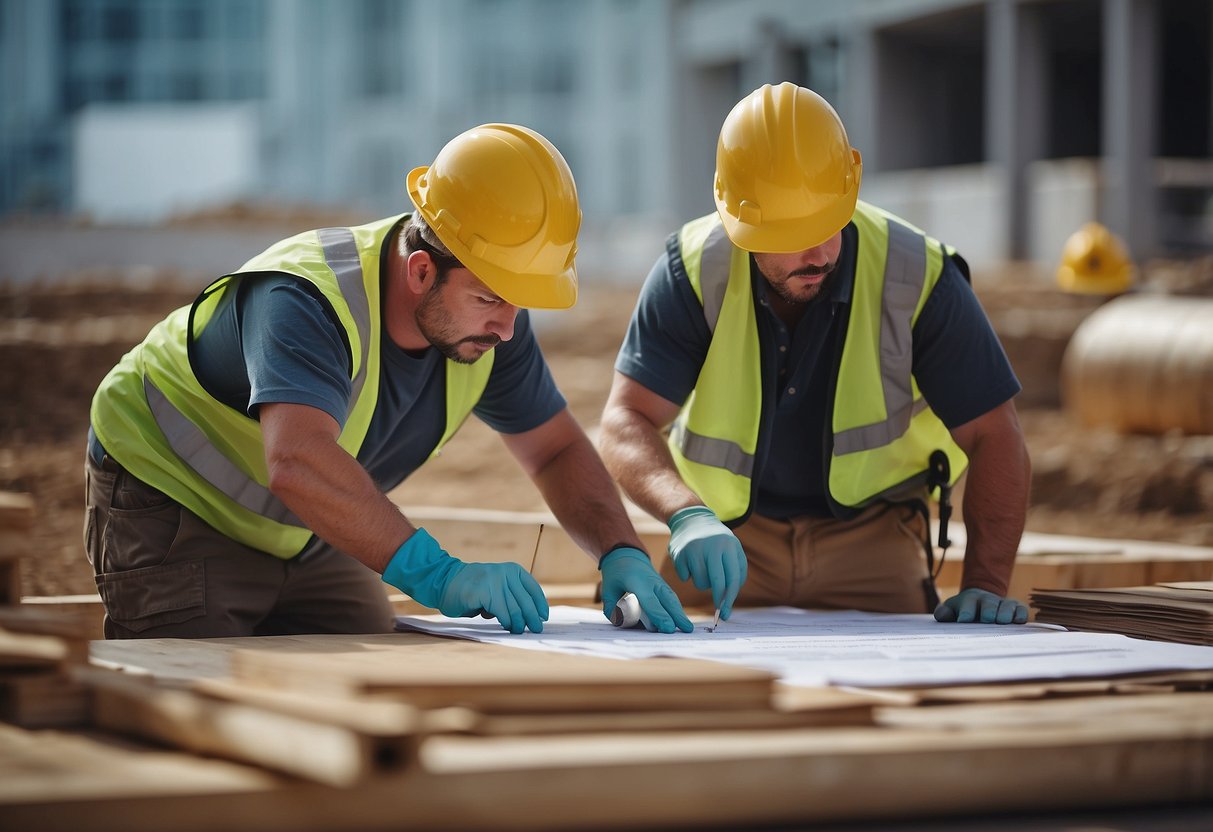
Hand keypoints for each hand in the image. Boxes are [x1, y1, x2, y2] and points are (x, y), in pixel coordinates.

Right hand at [382, 529, 548, 633]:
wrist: (445, 582)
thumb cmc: (474, 589)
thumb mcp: (499, 586)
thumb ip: (513, 596)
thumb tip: (533, 617)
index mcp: (513, 570)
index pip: (533, 590)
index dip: (540, 606)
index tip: (543, 618)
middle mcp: (506, 573)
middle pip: (525, 602)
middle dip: (531, 619)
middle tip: (535, 630)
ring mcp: (494, 581)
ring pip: (514, 610)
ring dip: (518, 624)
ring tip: (517, 630)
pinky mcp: (483, 592)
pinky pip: (500, 613)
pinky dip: (504, 622)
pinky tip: (504, 626)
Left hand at [599, 547, 692, 633]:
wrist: (627, 556)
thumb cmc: (616, 574)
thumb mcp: (607, 588)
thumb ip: (612, 607)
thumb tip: (620, 622)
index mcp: (637, 582)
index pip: (651, 602)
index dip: (660, 616)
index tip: (668, 628)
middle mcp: (652, 582)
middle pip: (667, 600)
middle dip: (676, 616)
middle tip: (686, 630)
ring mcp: (660, 583)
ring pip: (672, 599)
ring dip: (680, 614)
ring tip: (688, 628)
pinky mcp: (664, 587)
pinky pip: (672, 599)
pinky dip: (678, 609)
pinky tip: (683, 621)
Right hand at [667, 506, 746, 619]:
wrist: (692, 520)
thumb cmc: (716, 541)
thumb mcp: (731, 548)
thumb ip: (735, 571)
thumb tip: (729, 599)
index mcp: (729, 545)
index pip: (733, 578)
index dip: (730, 598)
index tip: (727, 613)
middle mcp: (711, 546)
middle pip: (717, 582)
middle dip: (718, 600)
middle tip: (719, 612)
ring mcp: (693, 549)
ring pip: (701, 583)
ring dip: (703, 583)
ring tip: (703, 570)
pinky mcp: (679, 553)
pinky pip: (686, 578)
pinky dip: (689, 575)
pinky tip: (690, 562)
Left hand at [934, 588, 1027, 624]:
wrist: (982, 598)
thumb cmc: (964, 609)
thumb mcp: (952, 609)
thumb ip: (944, 612)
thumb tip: (942, 615)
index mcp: (970, 600)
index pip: (968, 604)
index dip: (966, 612)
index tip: (964, 620)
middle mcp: (988, 600)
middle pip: (989, 605)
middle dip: (988, 612)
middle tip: (987, 619)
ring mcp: (1003, 604)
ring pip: (1007, 607)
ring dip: (1005, 613)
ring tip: (1002, 621)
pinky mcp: (1017, 608)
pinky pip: (1021, 610)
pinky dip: (1021, 615)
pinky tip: (1018, 621)